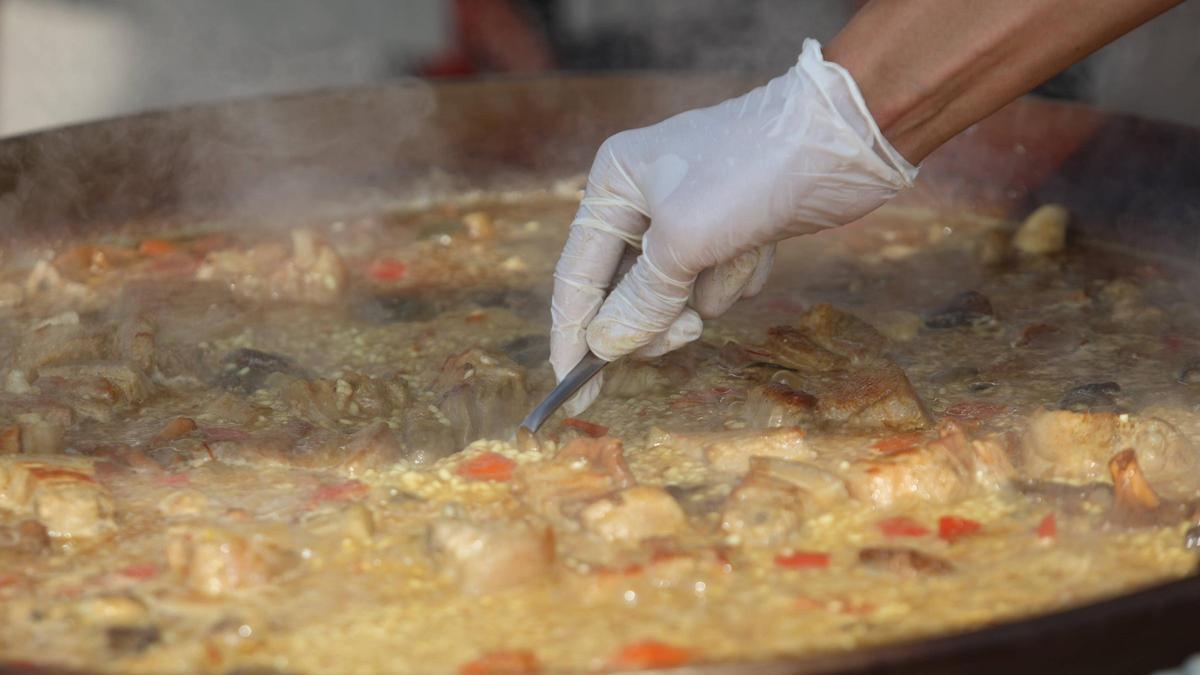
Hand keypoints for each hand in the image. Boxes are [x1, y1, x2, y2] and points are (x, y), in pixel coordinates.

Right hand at [550, 39, 916, 412]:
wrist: (845, 138)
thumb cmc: (752, 173)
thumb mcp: (684, 241)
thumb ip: (640, 300)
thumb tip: (605, 346)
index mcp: (614, 185)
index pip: (575, 275)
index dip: (572, 336)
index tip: (575, 392)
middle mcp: (642, 199)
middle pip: (624, 292)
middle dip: (657, 316)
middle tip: (686, 334)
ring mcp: (689, 216)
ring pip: (674, 295)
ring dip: (708, 291)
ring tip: (736, 257)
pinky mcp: (731, 230)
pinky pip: (717, 281)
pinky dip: (738, 276)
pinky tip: (762, 245)